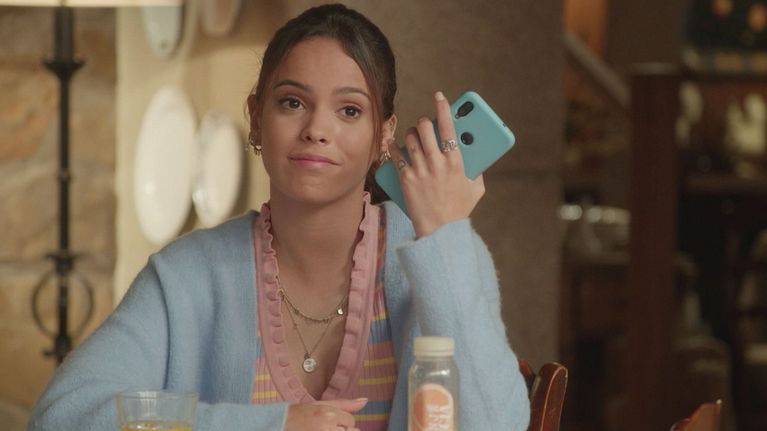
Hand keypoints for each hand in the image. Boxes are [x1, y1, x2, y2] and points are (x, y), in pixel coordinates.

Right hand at [284, 398, 366, 430]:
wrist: (276, 425)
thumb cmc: (296, 415)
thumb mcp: (318, 405)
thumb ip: (343, 404)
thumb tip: (365, 401)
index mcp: (329, 414)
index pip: (351, 421)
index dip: (341, 422)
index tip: (328, 422)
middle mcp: (328, 429)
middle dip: (341, 430)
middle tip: (325, 428)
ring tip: (322, 430)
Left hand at [388, 91, 484, 236]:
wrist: (440, 230)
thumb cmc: (459, 210)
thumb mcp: (476, 189)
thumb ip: (476, 170)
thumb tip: (474, 156)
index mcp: (456, 161)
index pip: (448, 126)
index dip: (443, 107)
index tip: (439, 96)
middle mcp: (437, 162)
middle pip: (426, 128)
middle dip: (424, 122)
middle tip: (425, 125)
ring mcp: (420, 170)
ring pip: (410, 138)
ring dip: (411, 134)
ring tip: (413, 136)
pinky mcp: (406, 179)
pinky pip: (396, 154)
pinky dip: (394, 146)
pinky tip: (393, 143)